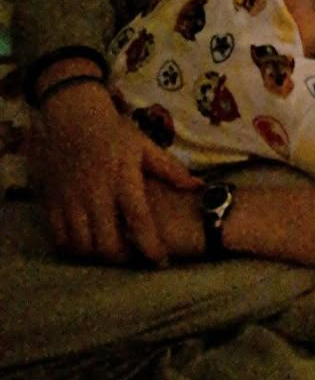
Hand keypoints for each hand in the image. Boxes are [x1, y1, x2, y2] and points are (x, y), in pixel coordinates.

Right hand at [29, 82, 202, 264]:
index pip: (139, 221)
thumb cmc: (113, 133)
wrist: (72, 118)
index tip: (161, 261)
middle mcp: (95, 193)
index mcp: (123, 179)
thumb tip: (198, 186)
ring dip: (99, 255)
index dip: (151, 247)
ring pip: (82, 245)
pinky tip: (87, 242)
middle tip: (134, 256)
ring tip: (112, 250)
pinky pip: (60, 237)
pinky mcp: (51, 201)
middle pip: (108, 242)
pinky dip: (74, 247)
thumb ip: (170, 169)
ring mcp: (71, 199)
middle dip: (123, 257)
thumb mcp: (144, 146)